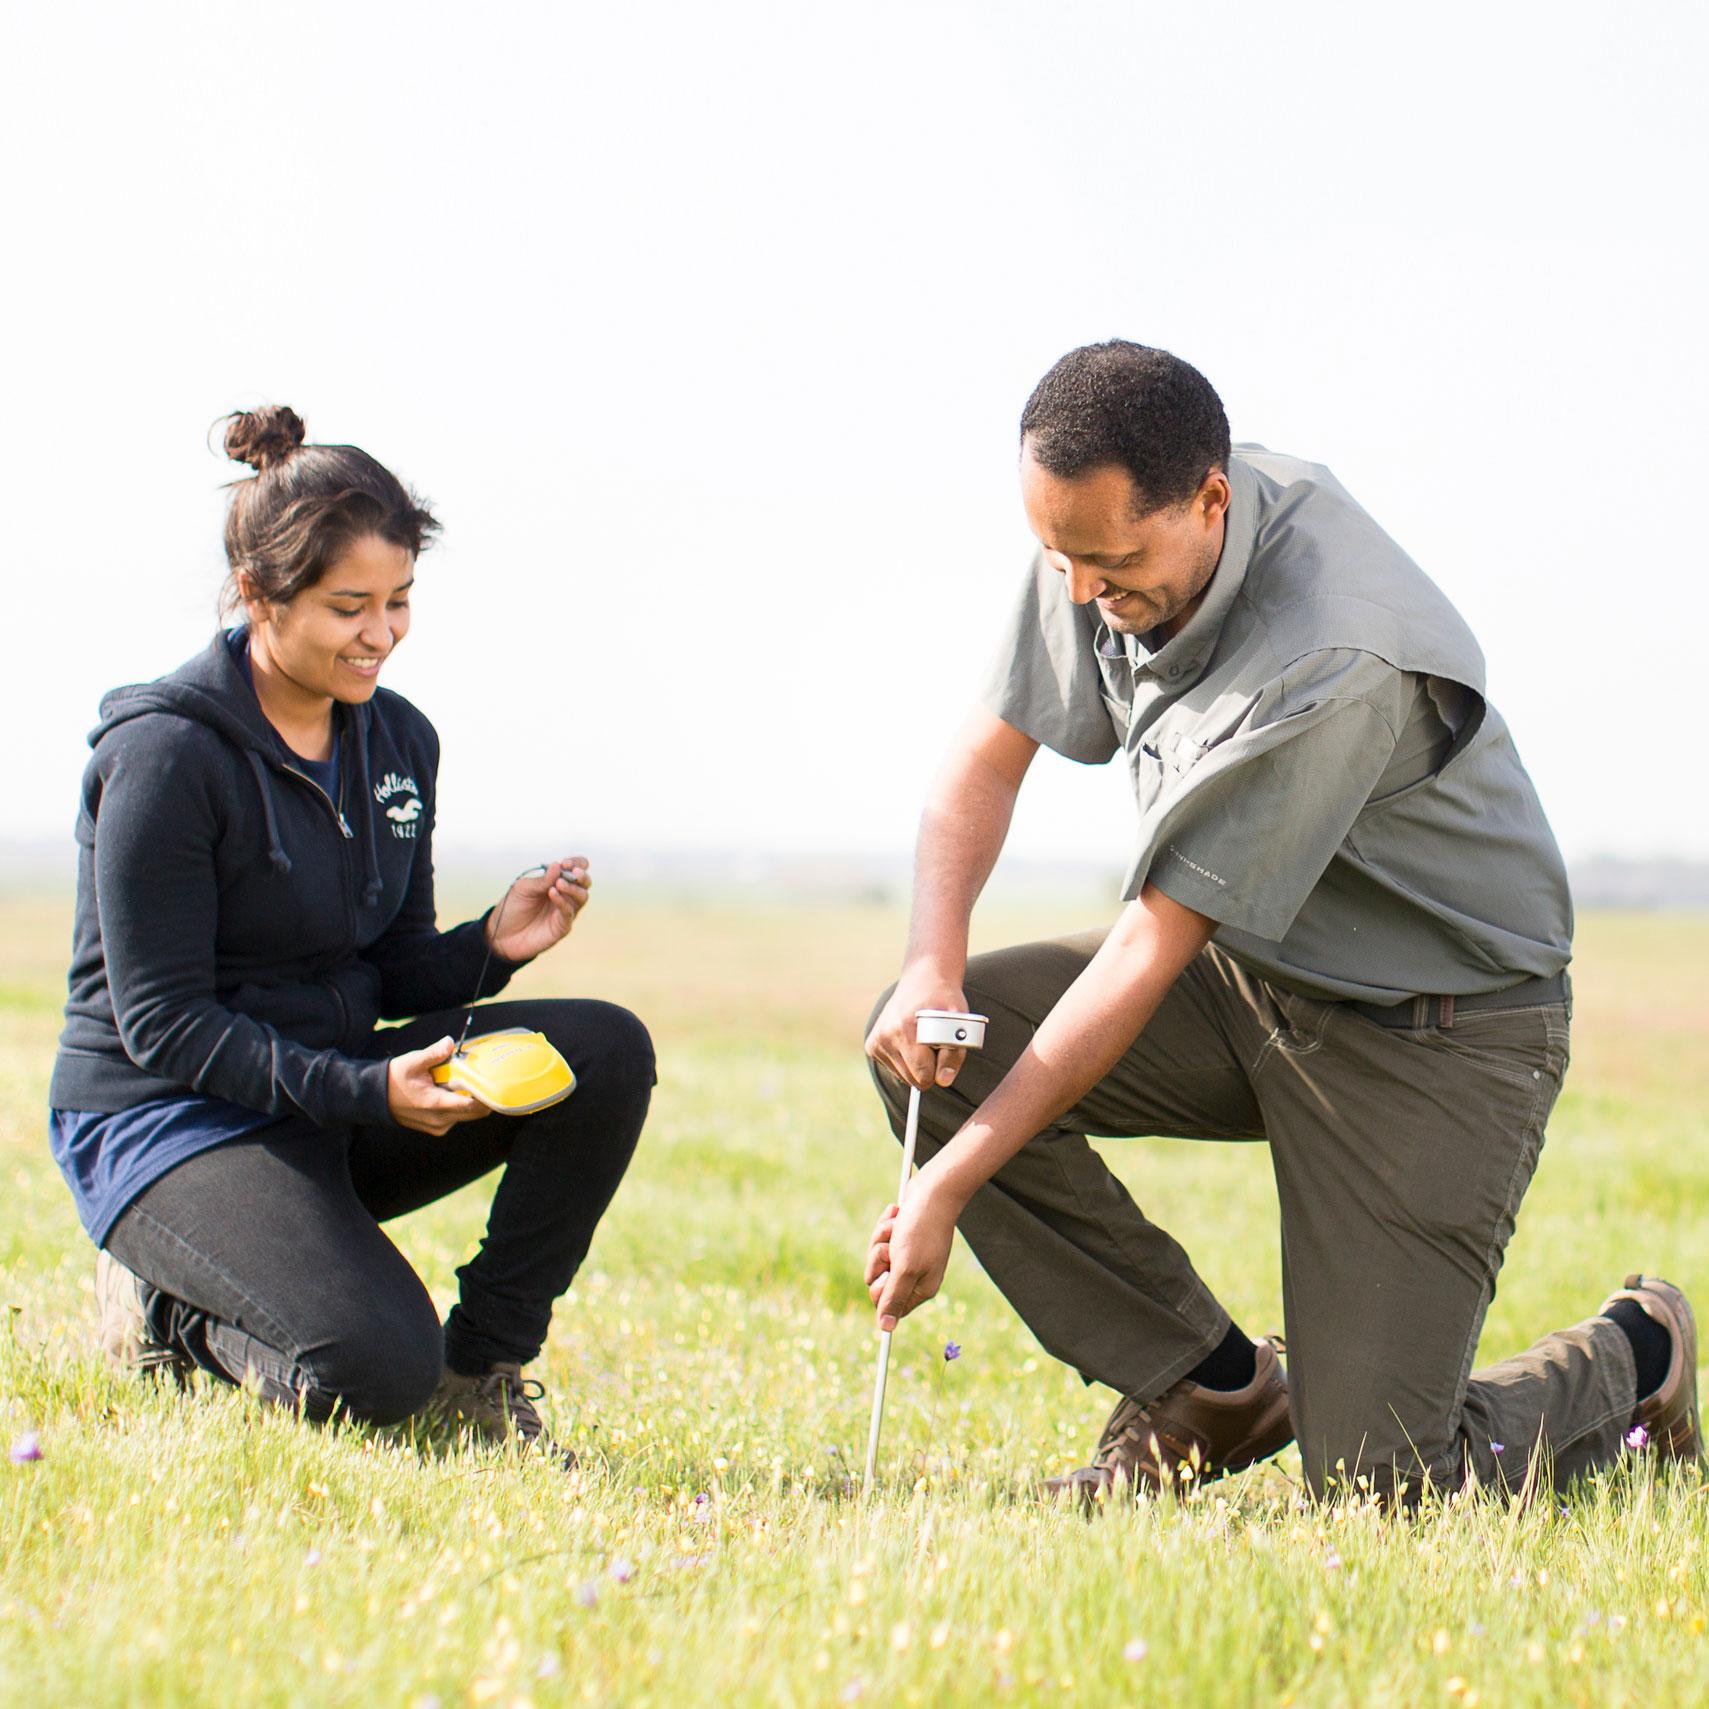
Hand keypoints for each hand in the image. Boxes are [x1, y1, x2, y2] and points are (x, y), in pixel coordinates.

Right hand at [387, 1036, 490, 1134]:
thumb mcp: (413, 1061)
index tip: (493, 1081)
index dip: (486, 1095)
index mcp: (436, 1104)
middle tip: (484, 1078)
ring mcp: (438, 1127)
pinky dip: (461, 1107)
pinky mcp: (437, 1129)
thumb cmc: (395, 1079)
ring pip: (468, 1116)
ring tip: (466, 1083)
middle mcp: (440, 1120)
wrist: (376, 1098)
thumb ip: (434, 1053)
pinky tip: (455, 1092)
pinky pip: (457, 1119)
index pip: (472, 1106)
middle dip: (483, 1096)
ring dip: (471, 1101)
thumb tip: (450, 1042)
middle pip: (475, 1112)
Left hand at [486, 858, 590, 961]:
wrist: (503, 934)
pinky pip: (569, 912)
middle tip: (573, 871)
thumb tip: (557, 865)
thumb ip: (542, 880)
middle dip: (582, 875)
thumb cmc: (514, 908)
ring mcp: (565, 911)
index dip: (576, 863)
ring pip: (582, 897)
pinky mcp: (562, 926)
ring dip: (573, 888)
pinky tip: (552, 893)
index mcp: (557, 882)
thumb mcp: (524, 888)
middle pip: (585, 883)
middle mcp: (566, 896)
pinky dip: (562, 901)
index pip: (577, 868)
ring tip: (558, 884)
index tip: (565, 863)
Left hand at [864, 1173, 960, 1330]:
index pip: (887, 1305)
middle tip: (892, 1248)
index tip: (886, 1274)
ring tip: (897, 1227)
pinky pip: (880, 1238)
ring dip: (881, 1239)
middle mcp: (914, 1273)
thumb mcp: (905, 1267)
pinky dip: (885, 1225)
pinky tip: (897, 1215)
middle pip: (877, 1280)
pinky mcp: (901, 1236)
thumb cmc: (921, 1229)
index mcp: (920, 1288)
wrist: (932, 1190)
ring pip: (876, 1257)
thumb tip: (885, 1329)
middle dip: (878, 1260)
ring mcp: (907, 1254)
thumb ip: (894, 1298)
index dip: (881, 1289)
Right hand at [865, 963, 970, 1089]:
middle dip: (927, 1067)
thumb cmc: (945, 1001)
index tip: (943, 1049)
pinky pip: (892, 1068)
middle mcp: (886, 1035)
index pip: (923, 1075)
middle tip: (933, 1042)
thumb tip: (944, 1080)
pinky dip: (904, 1060)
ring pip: (902, 1076)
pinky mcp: (872, 1044)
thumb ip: (954, 1055)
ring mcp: (877, 1039)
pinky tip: (909, 1040)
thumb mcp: (959, 1024)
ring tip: (921, 1039)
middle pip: (912, 1079)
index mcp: (906, 1029)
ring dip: (915, 1064)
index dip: (940, 1068)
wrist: (924, 979)